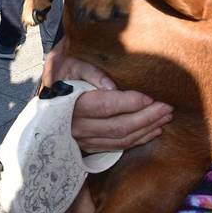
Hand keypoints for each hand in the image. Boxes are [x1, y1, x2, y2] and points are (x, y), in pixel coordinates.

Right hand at [42, 43, 172, 153]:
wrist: (44, 99)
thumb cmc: (60, 74)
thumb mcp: (70, 66)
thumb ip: (90, 73)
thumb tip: (113, 87)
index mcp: (71, 104)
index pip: (106, 106)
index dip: (131, 103)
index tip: (151, 97)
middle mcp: (78, 126)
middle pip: (119, 126)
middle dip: (147, 118)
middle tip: (167, 108)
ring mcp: (84, 140)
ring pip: (121, 140)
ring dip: (146, 130)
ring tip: (165, 118)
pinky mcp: (89, 146)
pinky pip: (118, 147)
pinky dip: (138, 140)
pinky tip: (153, 131)